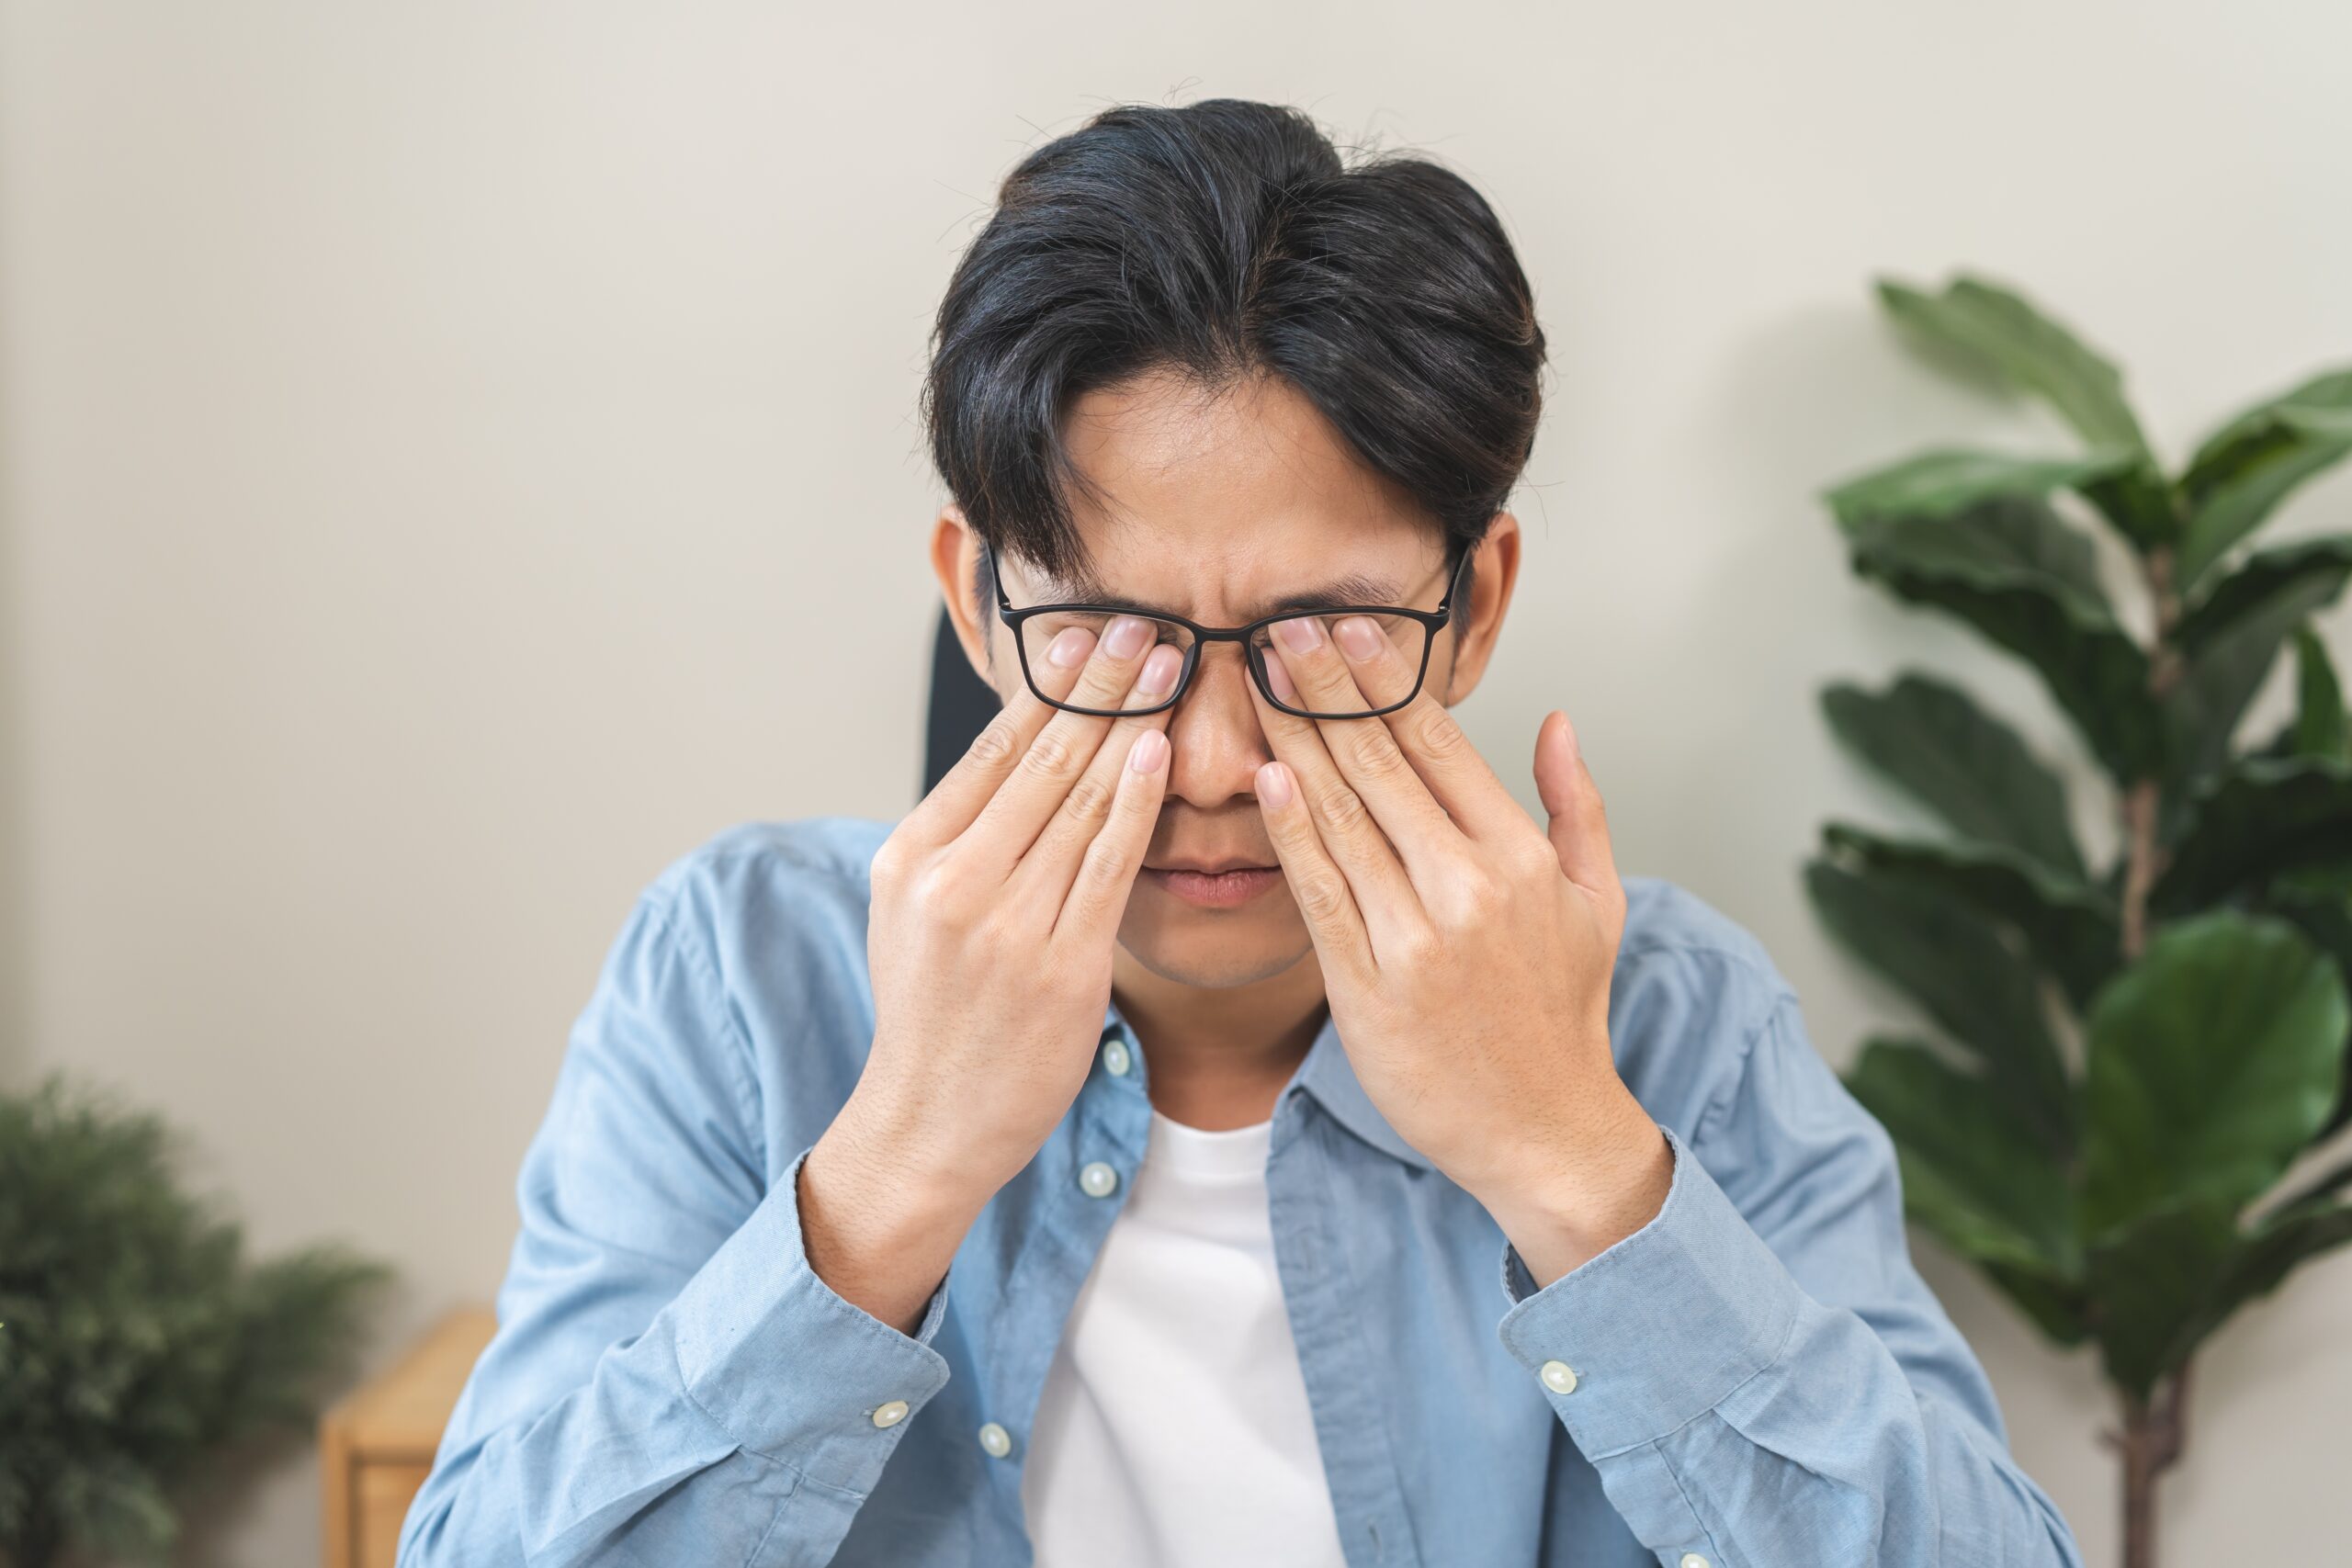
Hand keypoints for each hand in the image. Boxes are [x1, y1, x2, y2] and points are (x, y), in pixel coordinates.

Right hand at [801, 613, 1180, 1329]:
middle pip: (1040, 756)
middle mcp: (951, 879)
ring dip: (1129, 719)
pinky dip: (1135, 801)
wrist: (929, 1124)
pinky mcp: (1059, 965)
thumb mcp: (914, 911)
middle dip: (1098, 679)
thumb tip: (1020, 756)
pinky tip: (1160, 751)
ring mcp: (1004, 922)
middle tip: (1145, 619)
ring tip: (1167, 659)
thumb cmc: (935, 1015)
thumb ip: (961, 836)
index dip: (1048, 681)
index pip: (991, 747)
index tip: (1088, 627)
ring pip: (1078, 797)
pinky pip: (1107, 864)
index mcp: (912, 854)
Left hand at [1250, 611, 1670, 1285]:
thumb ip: (1578, 805)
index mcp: (1521, 856)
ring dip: (1292, 739)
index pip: (1439, 742)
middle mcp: (1468, 886)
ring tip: (1255, 680)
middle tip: (1275, 629)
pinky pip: (1318, 890)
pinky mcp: (1365, 984)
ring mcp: (1415, 935)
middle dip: (1323, 688)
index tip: (1339, 627)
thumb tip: (1560, 721)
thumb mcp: (1598, 902)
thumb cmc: (1563, 1014)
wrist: (1541, 1131)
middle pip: (1380, 762)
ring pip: (1341, 814)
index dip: (1381, 678)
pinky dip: (1288, 829)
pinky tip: (1262, 775)